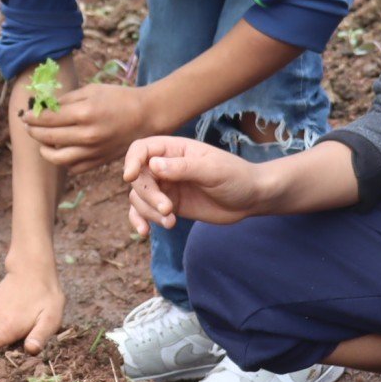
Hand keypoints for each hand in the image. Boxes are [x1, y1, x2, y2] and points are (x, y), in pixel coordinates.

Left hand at [22, 82, 161, 171]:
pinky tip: (61, 150)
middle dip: (32, 131)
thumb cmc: (118, 99)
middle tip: (28, 126)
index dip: (32, 117)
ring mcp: (93, 151)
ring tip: (42, 141)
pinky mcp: (99, 162)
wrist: (146, 116)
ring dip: (44, 150)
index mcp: (84, 113)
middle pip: (48, 137)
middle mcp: (87, 135)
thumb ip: (66, 100)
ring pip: (57, 158)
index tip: (25, 114)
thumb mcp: (91, 91)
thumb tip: (44, 106)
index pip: (47, 118)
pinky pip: (73, 167)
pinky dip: (63, 161)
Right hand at [123, 136, 267, 234]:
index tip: (130, 177)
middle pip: (138, 177)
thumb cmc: (236, 177)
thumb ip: (183, 167)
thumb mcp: (213, 170)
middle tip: (167, 209)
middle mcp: (165, 167)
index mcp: (175, 150)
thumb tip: (152, 165)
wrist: (250, 199)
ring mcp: (166, 187)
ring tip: (170, 222)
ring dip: (148, 211)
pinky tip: (145, 232)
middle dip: (148, 195)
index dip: (131, 161)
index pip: (142, 149)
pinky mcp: (169, 206)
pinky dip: (140, 220)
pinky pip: (145, 212)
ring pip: (139, 197)